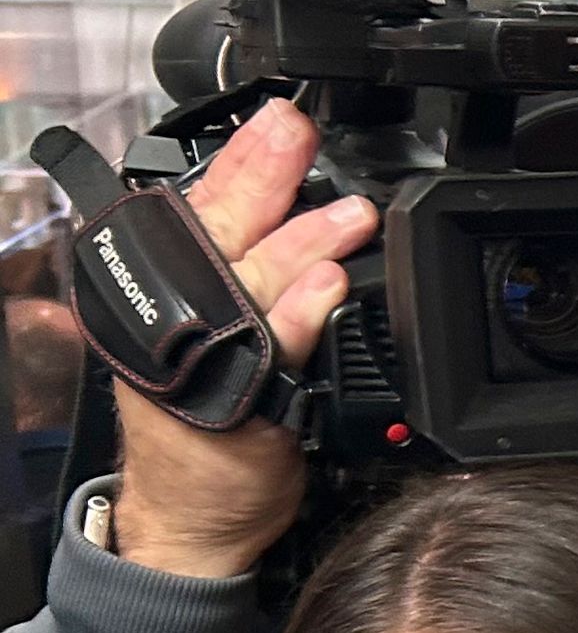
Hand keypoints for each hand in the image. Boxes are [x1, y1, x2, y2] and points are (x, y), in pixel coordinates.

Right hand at [103, 99, 376, 580]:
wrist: (194, 515)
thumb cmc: (208, 425)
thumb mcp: (223, 330)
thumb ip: (249, 272)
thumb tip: (297, 209)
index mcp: (174, 286)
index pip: (208, 207)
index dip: (244, 160)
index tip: (279, 116)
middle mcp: (184, 313)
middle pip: (221, 227)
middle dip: (264, 170)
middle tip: (297, 128)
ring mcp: (209, 355)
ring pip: (253, 280)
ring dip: (302, 240)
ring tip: (347, 212)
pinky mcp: (240, 401)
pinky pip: (276, 348)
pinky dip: (302, 314)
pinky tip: (327, 286)